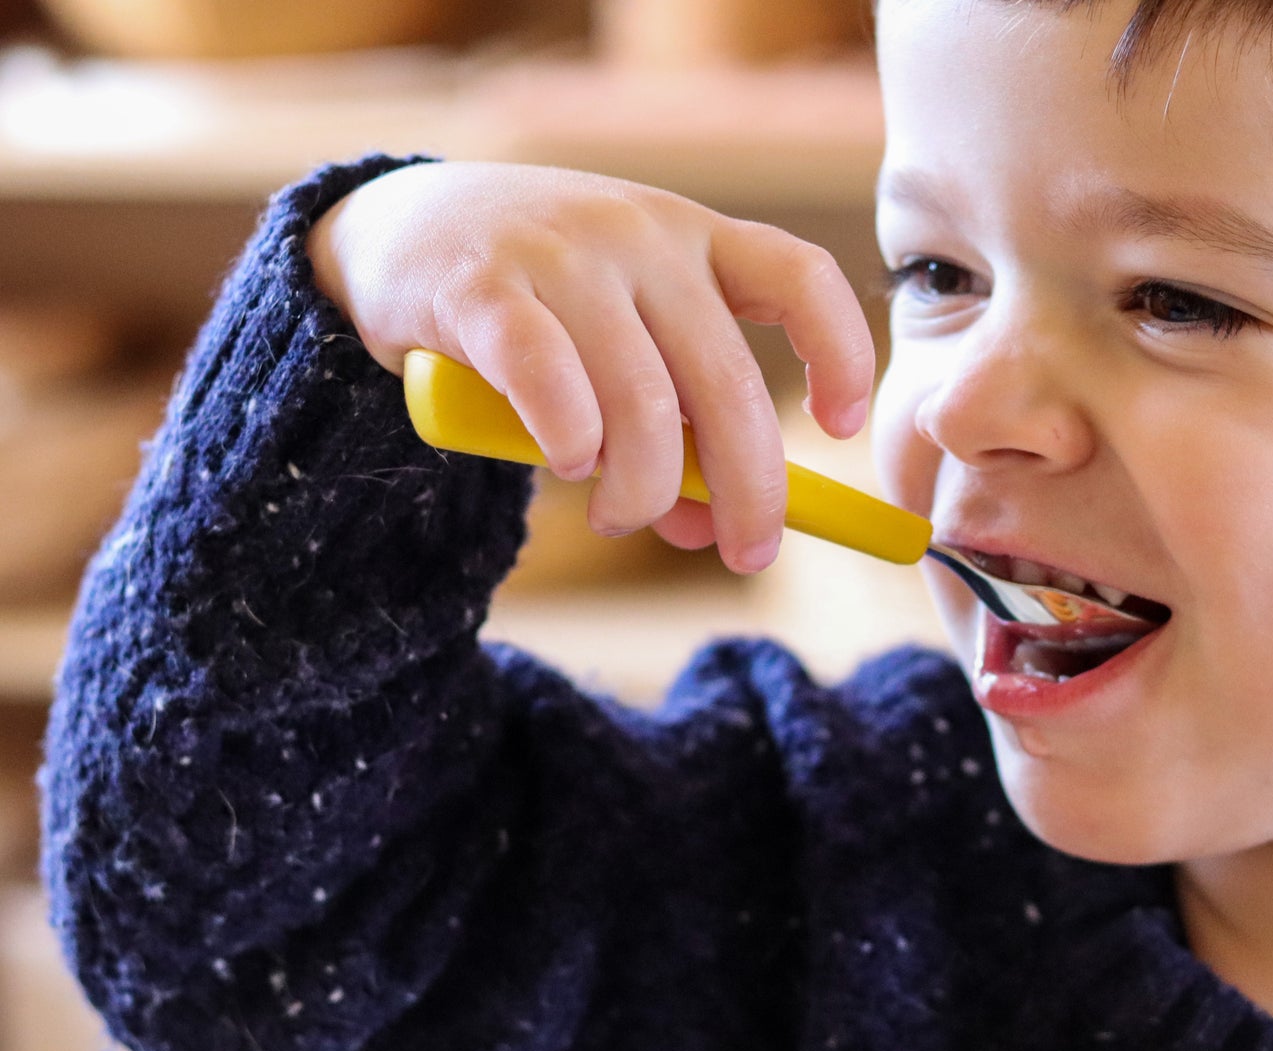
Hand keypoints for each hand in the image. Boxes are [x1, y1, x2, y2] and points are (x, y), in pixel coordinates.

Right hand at [305, 160, 876, 571]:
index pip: (801, 278)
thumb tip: (714, 530)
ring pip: (642, 403)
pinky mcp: (481, 285)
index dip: (840, 354)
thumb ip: (672, 425)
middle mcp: (640, 234)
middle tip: (747, 555)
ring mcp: (562, 253)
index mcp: (694, 238)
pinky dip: (572, 444)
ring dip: (643, 487)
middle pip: (728, 381)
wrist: (387, 229)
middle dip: (750, 489)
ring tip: (618, 512)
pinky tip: (571, 464)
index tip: (840, 430)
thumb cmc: (533, 304)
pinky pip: (551, 384)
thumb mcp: (620, 341)